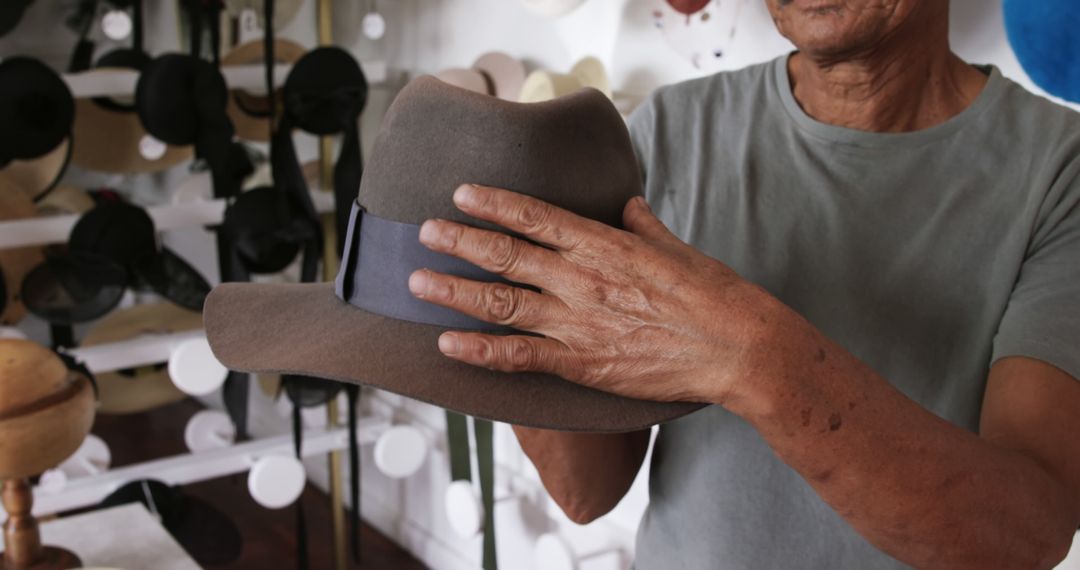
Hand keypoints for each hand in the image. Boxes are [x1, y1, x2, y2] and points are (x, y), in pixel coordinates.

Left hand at [408, 184, 785, 404]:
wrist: (736, 348)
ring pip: (501, 302)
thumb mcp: (677, 248)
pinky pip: (518, 357)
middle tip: (424, 232)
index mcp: (604, 245)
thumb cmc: (713, 296)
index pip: (535, 216)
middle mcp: (581, 279)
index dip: (494, 203)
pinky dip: (479, 352)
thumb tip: (629, 206)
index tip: (462, 193)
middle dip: (459, 241)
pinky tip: (447, 345)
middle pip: (505, 255)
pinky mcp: (581, 363)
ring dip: (454, 291)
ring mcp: (577, 322)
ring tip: (418, 282)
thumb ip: (644, 226)